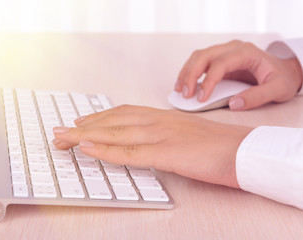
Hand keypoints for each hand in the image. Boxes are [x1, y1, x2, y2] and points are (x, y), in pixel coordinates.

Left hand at [52, 105, 252, 187]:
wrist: (243, 150)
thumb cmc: (216, 145)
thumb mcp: (184, 135)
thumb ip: (163, 136)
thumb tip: (146, 145)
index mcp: (162, 117)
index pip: (122, 114)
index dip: (98, 119)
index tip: (79, 124)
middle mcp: (158, 121)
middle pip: (113, 121)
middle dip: (83, 127)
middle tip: (60, 132)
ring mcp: (161, 136)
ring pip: (115, 133)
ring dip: (86, 137)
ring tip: (63, 140)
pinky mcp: (167, 153)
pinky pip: (130, 152)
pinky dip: (106, 149)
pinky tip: (88, 148)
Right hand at [175, 40, 302, 109]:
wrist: (284, 70)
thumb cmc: (282, 78)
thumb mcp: (278, 89)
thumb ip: (257, 97)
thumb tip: (233, 104)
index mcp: (246, 53)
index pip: (220, 63)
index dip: (208, 81)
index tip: (201, 99)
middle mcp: (233, 48)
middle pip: (204, 56)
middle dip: (191, 75)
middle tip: (186, 95)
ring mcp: (224, 52)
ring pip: (198, 56)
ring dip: (186, 72)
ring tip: (180, 91)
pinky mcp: (219, 60)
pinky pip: (199, 62)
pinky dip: (189, 72)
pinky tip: (183, 85)